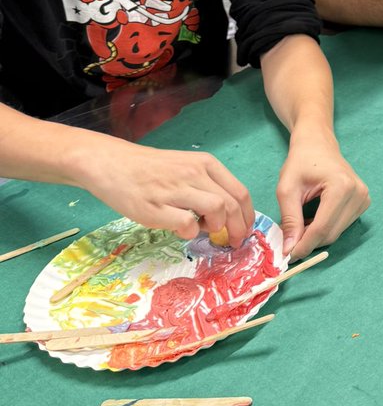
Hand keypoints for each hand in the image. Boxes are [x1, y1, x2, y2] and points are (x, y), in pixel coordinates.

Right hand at [82, 142, 255, 245]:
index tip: (244, 231)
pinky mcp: (155, 207)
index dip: (247, 217)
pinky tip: (177, 228)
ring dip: (215, 228)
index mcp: (204, 163)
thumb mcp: (184, 166)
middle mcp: (193, 173)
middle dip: (238, 229)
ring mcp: (175, 189)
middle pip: (233, 205)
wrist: (111, 163)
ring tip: (201, 229)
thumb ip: (205, 185)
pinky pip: (187, 225)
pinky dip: (188, 233)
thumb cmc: (149, 169)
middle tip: (232, 242)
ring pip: (216, 210)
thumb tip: (226, 216)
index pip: (240, 192)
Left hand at [276, 136, 369, 260]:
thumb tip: (290, 249)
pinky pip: (342, 226)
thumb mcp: (287, 188)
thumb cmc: (301, 161)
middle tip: (290, 238)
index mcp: (342, 187)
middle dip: (309, 241)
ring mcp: (364, 199)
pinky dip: (326, 228)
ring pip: (336, 233)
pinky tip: (315, 217)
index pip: (322, 228)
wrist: (318, 144)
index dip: (304, 245)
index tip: (288, 255)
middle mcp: (358, 194)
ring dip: (316, 235)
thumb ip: (290, 219)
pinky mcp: (364, 203)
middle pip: (331, 233)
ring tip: (301, 222)